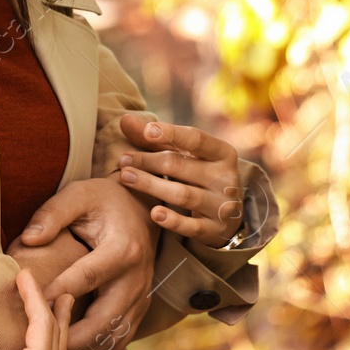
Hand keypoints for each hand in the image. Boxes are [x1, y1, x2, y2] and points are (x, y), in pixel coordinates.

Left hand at [17, 175, 155, 349]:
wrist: (142, 207)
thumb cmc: (104, 200)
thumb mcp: (78, 195)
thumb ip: (52, 214)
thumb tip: (28, 239)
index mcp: (122, 251)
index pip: (84, 279)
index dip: (55, 294)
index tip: (28, 306)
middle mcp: (137, 279)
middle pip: (103, 320)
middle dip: (69, 338)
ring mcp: (141, 297)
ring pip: (114, 336)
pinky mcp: (139, 307)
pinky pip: (121, 337)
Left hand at [111, 114, 244, 247]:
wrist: (225, 214)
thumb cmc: (195, 174)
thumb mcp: (182, 154)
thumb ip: (153, 139)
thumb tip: (125, 119)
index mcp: (222, 153)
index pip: (197, 139)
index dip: (172, 133)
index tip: (147, 130)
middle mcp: (226, 178)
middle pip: (181, 166)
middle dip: (149, 161)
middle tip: (123, 160)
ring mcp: (222, 205)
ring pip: (183, 195)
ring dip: (151, 185)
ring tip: (125, 177)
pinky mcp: (214, 229)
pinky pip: (193, 226)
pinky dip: (174, 221)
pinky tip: (154, 214)